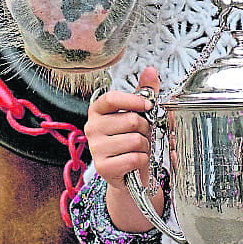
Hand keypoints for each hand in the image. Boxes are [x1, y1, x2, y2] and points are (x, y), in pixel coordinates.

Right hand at [85, 66, 159, 190]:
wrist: (129, 172)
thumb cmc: (131, 139)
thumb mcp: (138, 113)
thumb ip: (144, 92)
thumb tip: (150, 71)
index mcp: (98, 111)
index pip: (112, 98)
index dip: (133, 100)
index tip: (148, 106)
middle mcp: (92, 128)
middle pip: (130, 120)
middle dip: (145, 129)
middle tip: (143, 135)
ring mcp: (95, 148)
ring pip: (135, 140)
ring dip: (145, 146)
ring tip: (139, 149)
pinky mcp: (103, 167)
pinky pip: (134, 158)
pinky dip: (142, 160)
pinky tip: (136, 161)